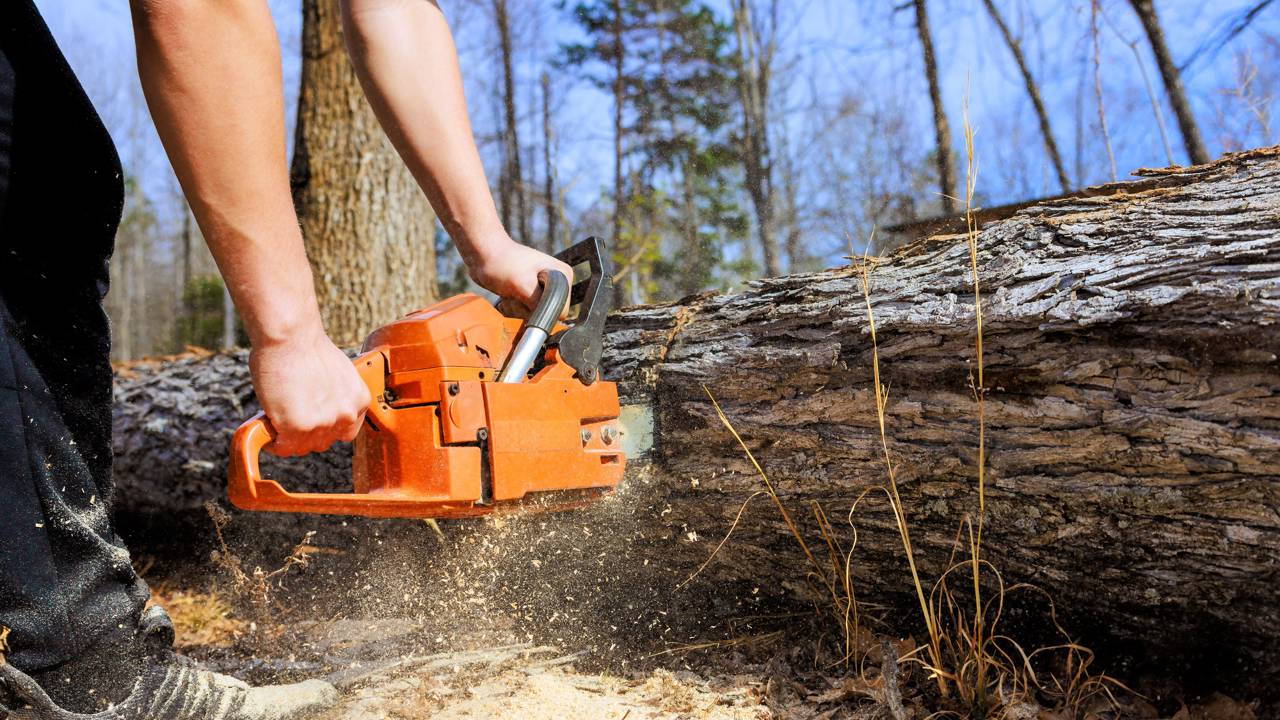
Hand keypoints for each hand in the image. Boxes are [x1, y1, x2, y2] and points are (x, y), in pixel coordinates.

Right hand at [249, 324, 370, 456]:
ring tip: (278, 422)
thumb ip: (332, 396)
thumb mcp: (335, 375)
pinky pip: (283, 447)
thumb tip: (317, 409)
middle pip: (323, 442)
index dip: (325, 428)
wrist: (291, 337)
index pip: (344, 431)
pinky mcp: (298, 428)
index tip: (312, 424)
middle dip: (306, 433)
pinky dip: (274, 442)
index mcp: (359, 400)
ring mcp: (323, 424)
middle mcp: (346, 415)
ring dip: (289, 438)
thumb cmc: (306, 347)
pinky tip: (269, 428)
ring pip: (302, 447)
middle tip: (290, 421)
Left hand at [467, 234, 572, 316]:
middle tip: (516, 292)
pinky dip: (513, 308)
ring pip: (534, 314)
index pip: (561, 310)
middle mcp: (556, 281)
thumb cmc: (501, 263)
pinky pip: (524, 311)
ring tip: (509, 292)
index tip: (526, 297)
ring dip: (517, 309)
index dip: (542, 310)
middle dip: (527, 309)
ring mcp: (542, 287)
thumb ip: (539, 305)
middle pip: (547, 313)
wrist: (482, 253)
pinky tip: (506, 296)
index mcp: (563, 275)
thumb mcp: (523, 286)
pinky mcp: (529, 292)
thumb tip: (545, 324)